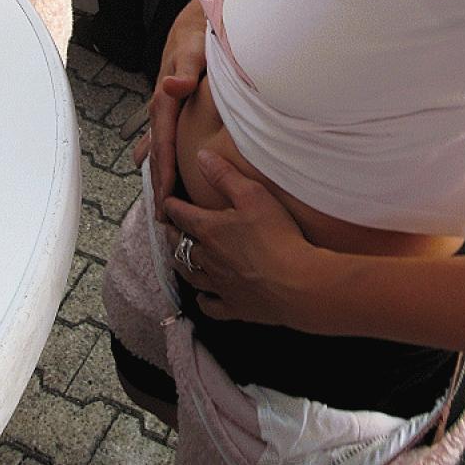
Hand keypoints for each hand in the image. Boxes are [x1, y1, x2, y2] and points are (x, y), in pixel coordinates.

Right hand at [133, 0, 206, 219]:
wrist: (192, 23)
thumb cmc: (196, 35)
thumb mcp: (194, 49)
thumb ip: (186, 69)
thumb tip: (174, 86)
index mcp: (166, 99)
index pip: (163, 143)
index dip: (165, 171)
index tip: (166, 199)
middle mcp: (162, 107)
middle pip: (157, 152)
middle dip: (159, 184)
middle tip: (163, 218)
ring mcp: (165, 109)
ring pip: (159, 148)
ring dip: (159, 175)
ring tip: (162, 206)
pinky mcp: (172, 107)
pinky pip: (164, 138)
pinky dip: (162, 157)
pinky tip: (161, 173)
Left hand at [164, 150, 316, 326]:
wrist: (297, 283)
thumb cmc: (277, 235)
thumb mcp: (253, 195)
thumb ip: (225, 175)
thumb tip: (201, 157)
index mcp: (210, 230)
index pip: (182, 215)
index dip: (172, 206)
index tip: (166, 201)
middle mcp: (208, 259)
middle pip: (180, 245)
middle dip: (172, 234)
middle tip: (169, 228)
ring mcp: (220, 285)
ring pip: (190, 275)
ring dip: (181, 264)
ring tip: (178, 258)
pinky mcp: (235, 307)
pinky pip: (210, 305)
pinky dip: (203, 299)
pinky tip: (203, 296)